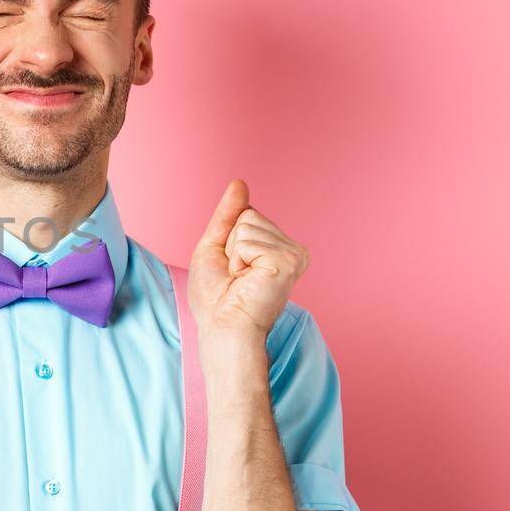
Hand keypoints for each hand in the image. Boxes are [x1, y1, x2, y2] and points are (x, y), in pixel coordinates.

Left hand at [188, 179, 309, 340]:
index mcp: (279, 246)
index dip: (228, 240)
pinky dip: (238, 260)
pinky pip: (247, 240)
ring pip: (247, 225)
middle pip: (248, 216)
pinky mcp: (289, 260)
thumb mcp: (215, 247)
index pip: (247, 214)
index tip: (232, 269)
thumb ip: (228, 215)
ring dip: (233, 255)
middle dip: (230, 246)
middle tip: (236, 276)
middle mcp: (292, 248)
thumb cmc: (216, 298)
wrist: (223, 327)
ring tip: (242, 280)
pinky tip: (248, 280)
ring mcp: (294, 254)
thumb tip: (239, 183)